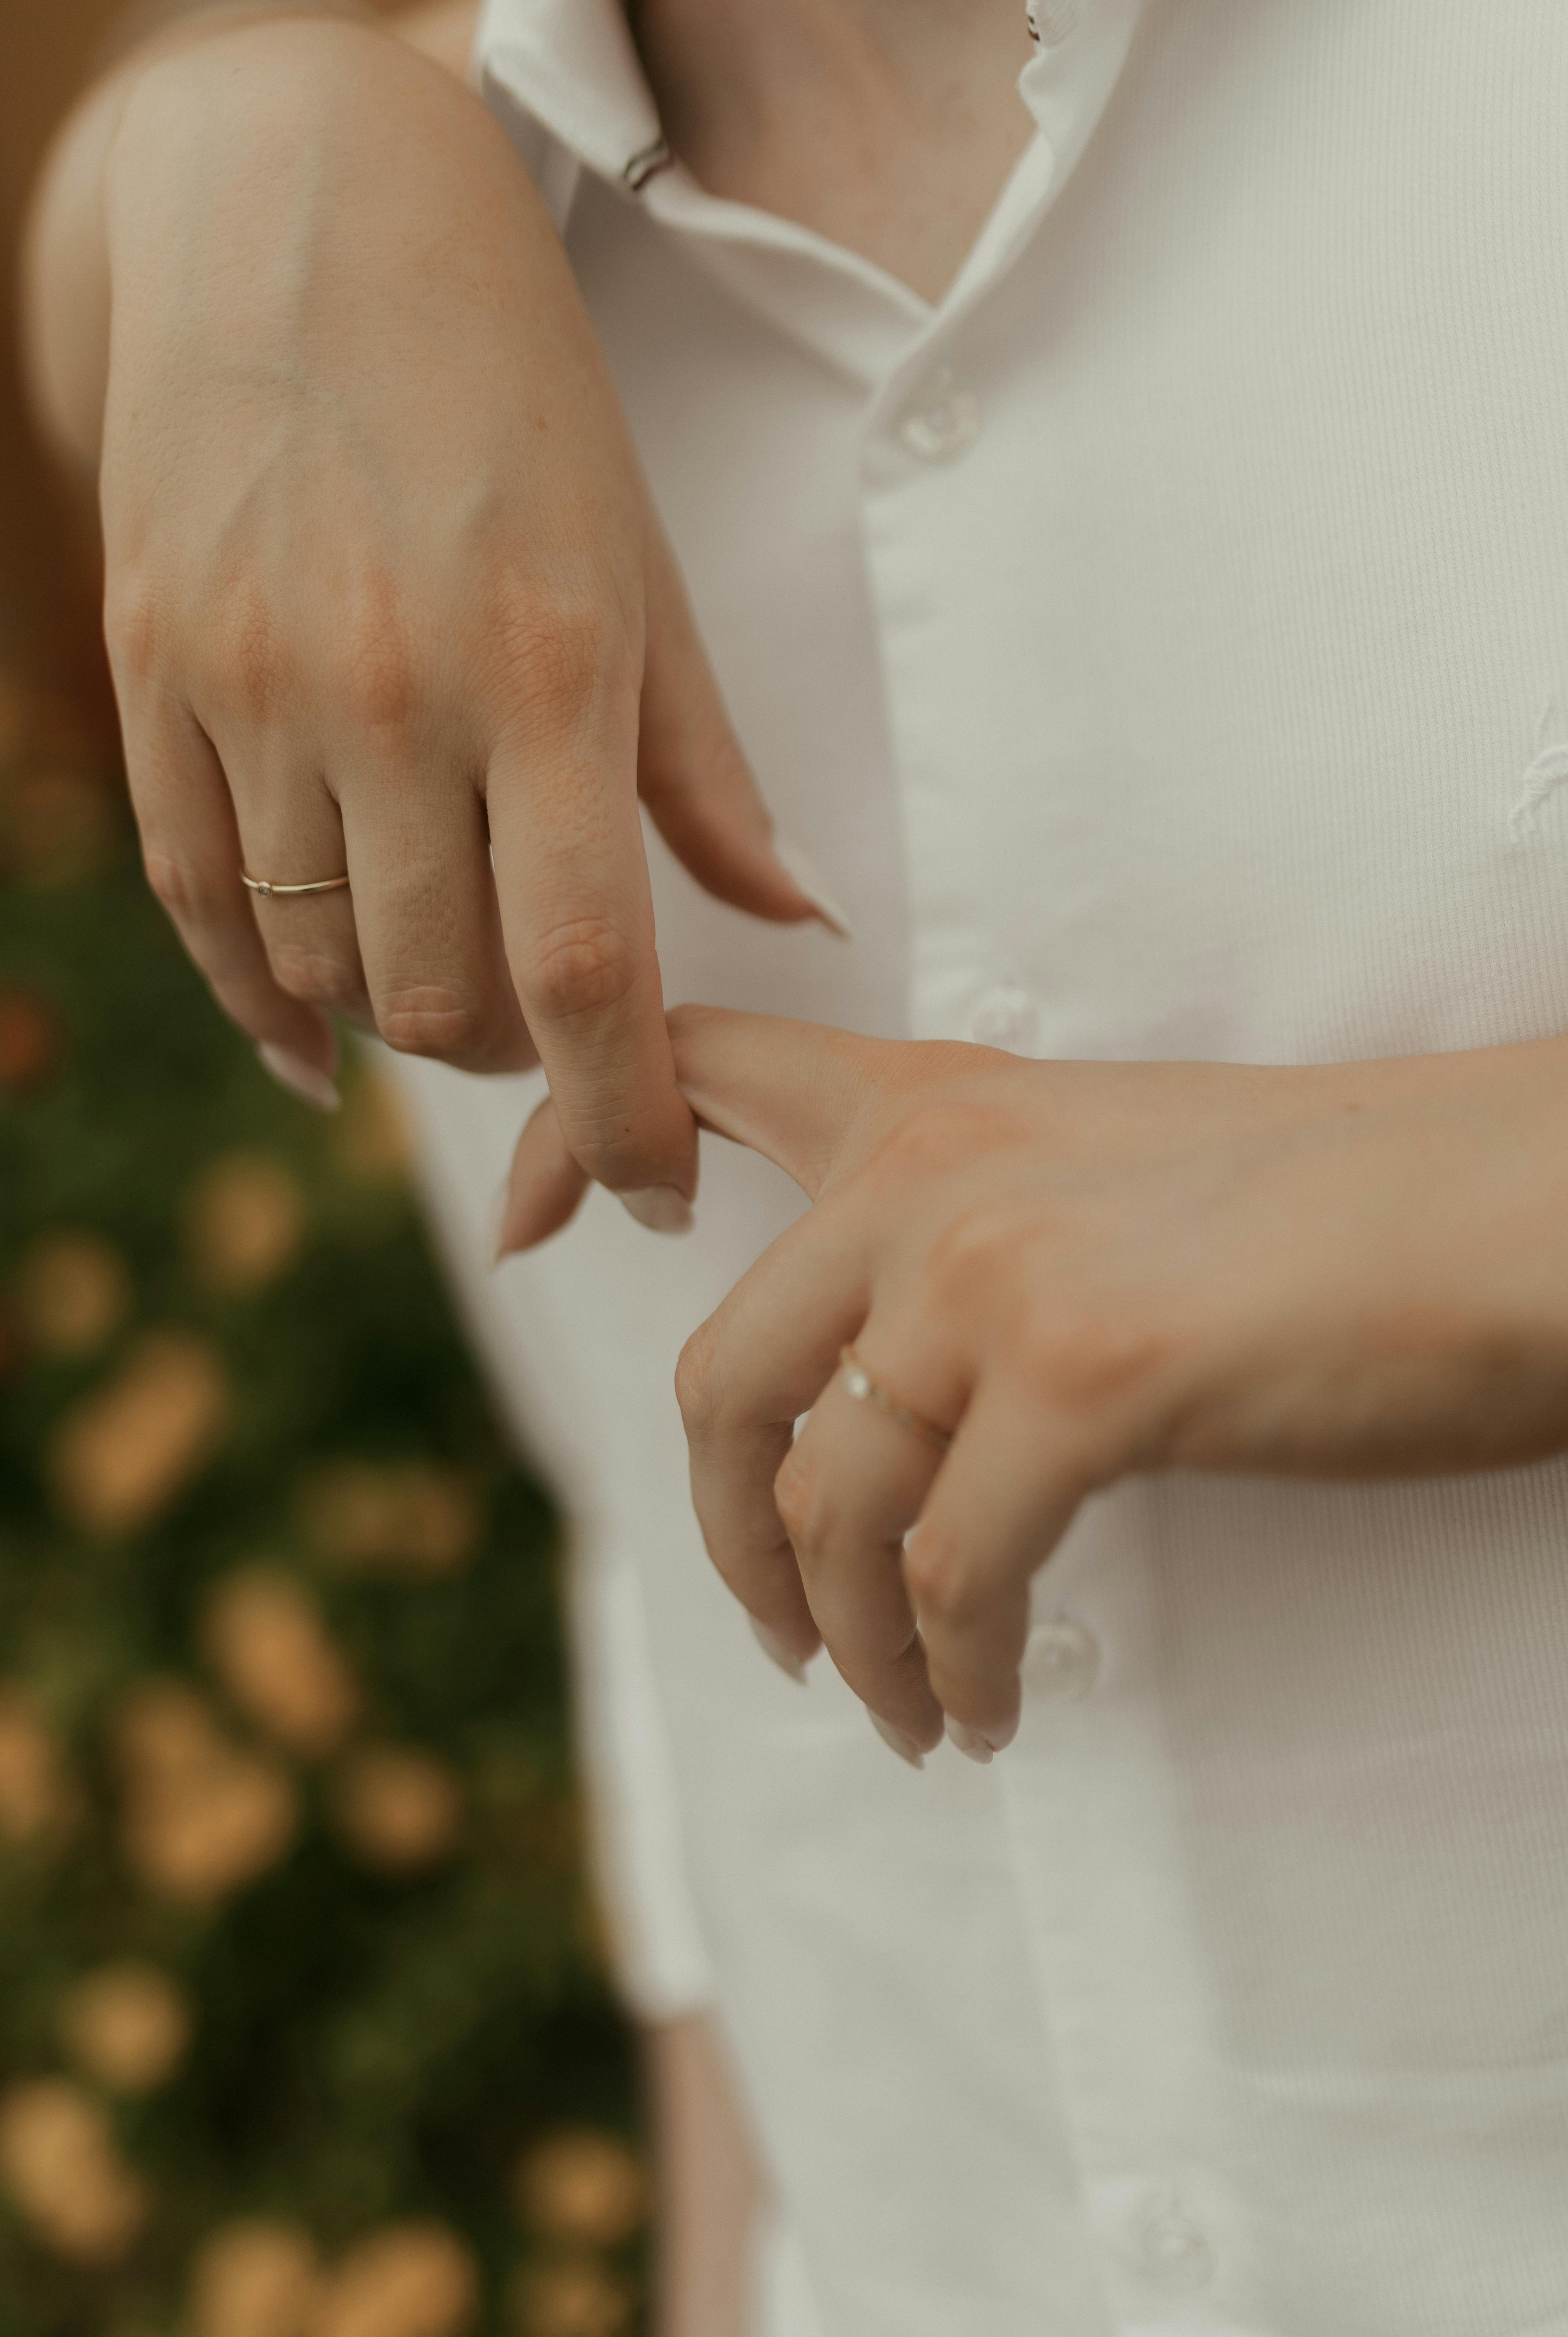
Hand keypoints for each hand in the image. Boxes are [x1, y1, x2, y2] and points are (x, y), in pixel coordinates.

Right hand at [75, 14, 822, 1188]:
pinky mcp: (153, 668)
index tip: (660, 1190)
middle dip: (518, 1068)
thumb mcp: (642, 566)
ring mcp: (251, 687)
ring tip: (454, 996)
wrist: (300, 215)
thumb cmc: (512, 390)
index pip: (589, 970)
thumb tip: (798, 922)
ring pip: (323, 966)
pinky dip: (259, 999)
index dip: (625, 1115)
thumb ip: (708, 772)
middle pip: (444, 997)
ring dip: (402, 1023)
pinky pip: (195, 897)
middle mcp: (388, 695)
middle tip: (560, 1048)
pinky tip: (312, 1044)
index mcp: (543, 670)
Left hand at [592, 1009, 1567, 1759]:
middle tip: (779, 1634)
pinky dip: (952, 1666)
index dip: (573, 1134)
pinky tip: (987, 1707)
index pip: (696, 1065)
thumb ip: (972, 1236)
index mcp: (940, 1103)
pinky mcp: (1088, 1375)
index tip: (526, 1225)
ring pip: (829, 1504)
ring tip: (905, 1711)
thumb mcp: (1111, 1174)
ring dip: (851, 1639)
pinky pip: (953, 1573)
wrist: (1516, 1208)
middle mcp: (937, 1171)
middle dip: (726, 1535)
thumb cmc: (1341, 1213)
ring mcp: (999, 1268)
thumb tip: (891, 1382)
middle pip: (722, 1376)